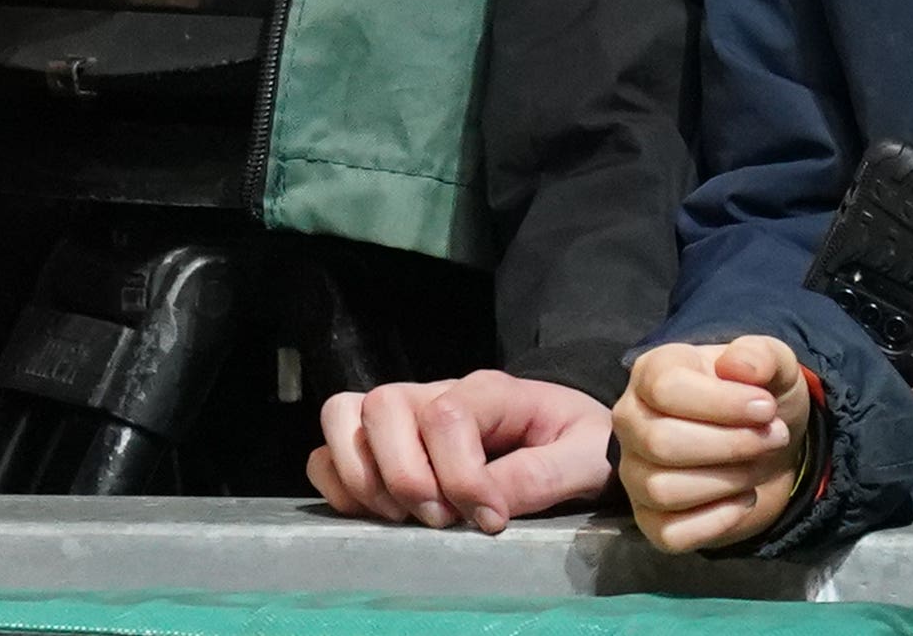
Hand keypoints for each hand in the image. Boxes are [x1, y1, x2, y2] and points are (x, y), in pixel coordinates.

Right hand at [308, 370, 613, 531]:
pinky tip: (377, 513)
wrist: (574, 438)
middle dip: (406, 475)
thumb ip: (541, 477)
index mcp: (489, 391)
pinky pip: (329, 450)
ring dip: (364, 474)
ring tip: (403, 515)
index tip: (490, 520)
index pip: (447, 415)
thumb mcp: (583, 456)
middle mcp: (436, 393)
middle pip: (384, 404)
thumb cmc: (579, 442)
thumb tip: (488, 510)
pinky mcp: (381, 445)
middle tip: (441, 518)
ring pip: (344, 414)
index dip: (461, 477)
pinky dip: (339, 484)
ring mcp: (403, 416)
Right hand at [615, 336, 806, 555]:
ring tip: (758, 465)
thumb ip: (761, 355)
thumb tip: (739, 366)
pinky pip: (671, 533)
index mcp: (652, 372)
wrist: (768, 445)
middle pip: (661, 443)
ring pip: (663, 490)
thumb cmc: (760, 397)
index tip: (766, 407)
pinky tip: (742, 499)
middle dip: (731, 445)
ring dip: (727, 481)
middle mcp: (631, 422)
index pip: (666, 389)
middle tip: (774, 437)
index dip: (722, 403)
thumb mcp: (773, 365)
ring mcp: (635, 474)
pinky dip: (717, 520)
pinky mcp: (650, 520)